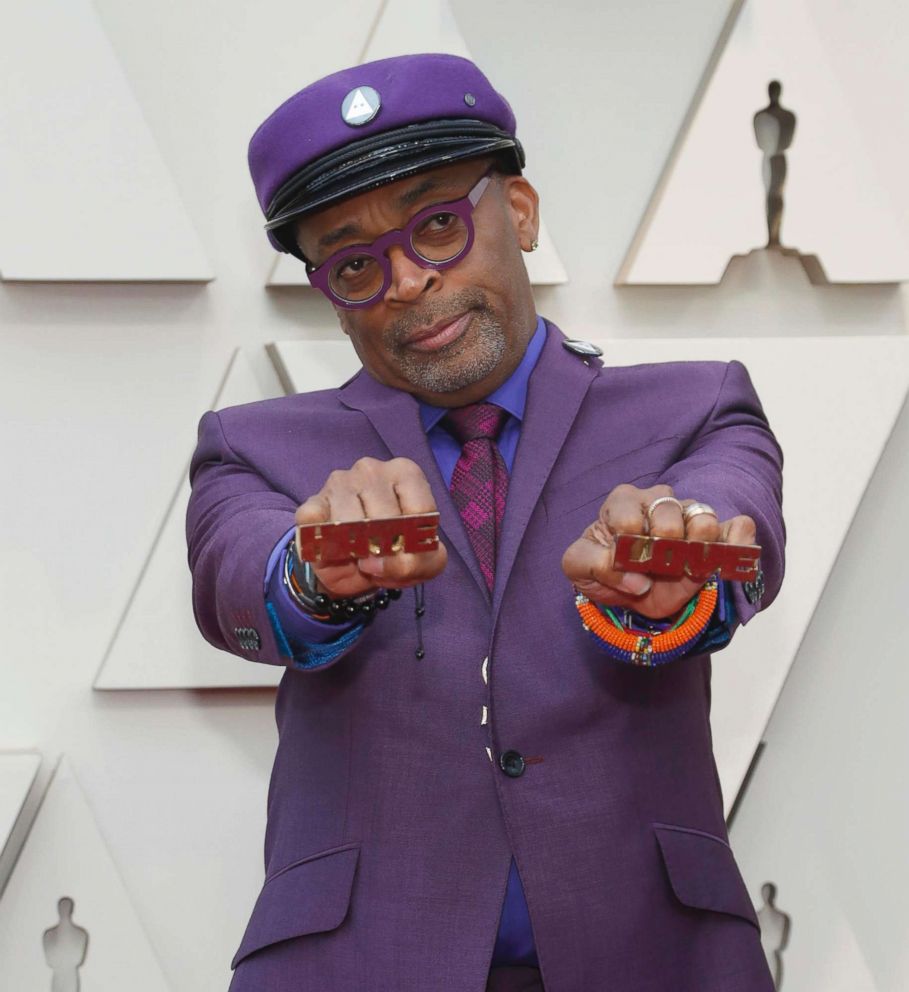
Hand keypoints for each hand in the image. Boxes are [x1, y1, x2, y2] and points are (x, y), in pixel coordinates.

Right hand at [295, 457, 447, 597]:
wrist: (356, 565)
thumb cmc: (397, 551)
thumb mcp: (425, 562)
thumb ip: (418, 562)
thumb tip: (374, 562)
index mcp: (406, 474)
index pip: (421, 510)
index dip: (415, 542)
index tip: (407, 552)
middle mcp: (372, 469)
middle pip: (386, 518)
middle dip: (385, 550)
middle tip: (380, 556)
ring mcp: (339, 482)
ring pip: (352, 522)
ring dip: (356, 549)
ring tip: (359, 551)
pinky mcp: (313, 502)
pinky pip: (315, 522)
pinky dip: (324, 541)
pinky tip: (333, 545)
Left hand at [561, 484, 755, 618]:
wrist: (630, 591)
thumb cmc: (603, 568)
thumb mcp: (578, 567)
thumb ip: (591, 565)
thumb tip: (635, 579)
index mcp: (623, 502)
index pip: (628, 515)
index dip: (627, 544)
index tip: (624, 560)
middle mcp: (659, 502)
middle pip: (668, 517)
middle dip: (660, 550)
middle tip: (654, 567)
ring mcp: (691, 517)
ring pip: (704, 520)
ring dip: (695, 550)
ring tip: (682, 568)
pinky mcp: (719, 536)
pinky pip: (739, 529)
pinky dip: (738, 545)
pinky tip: (724, 561)